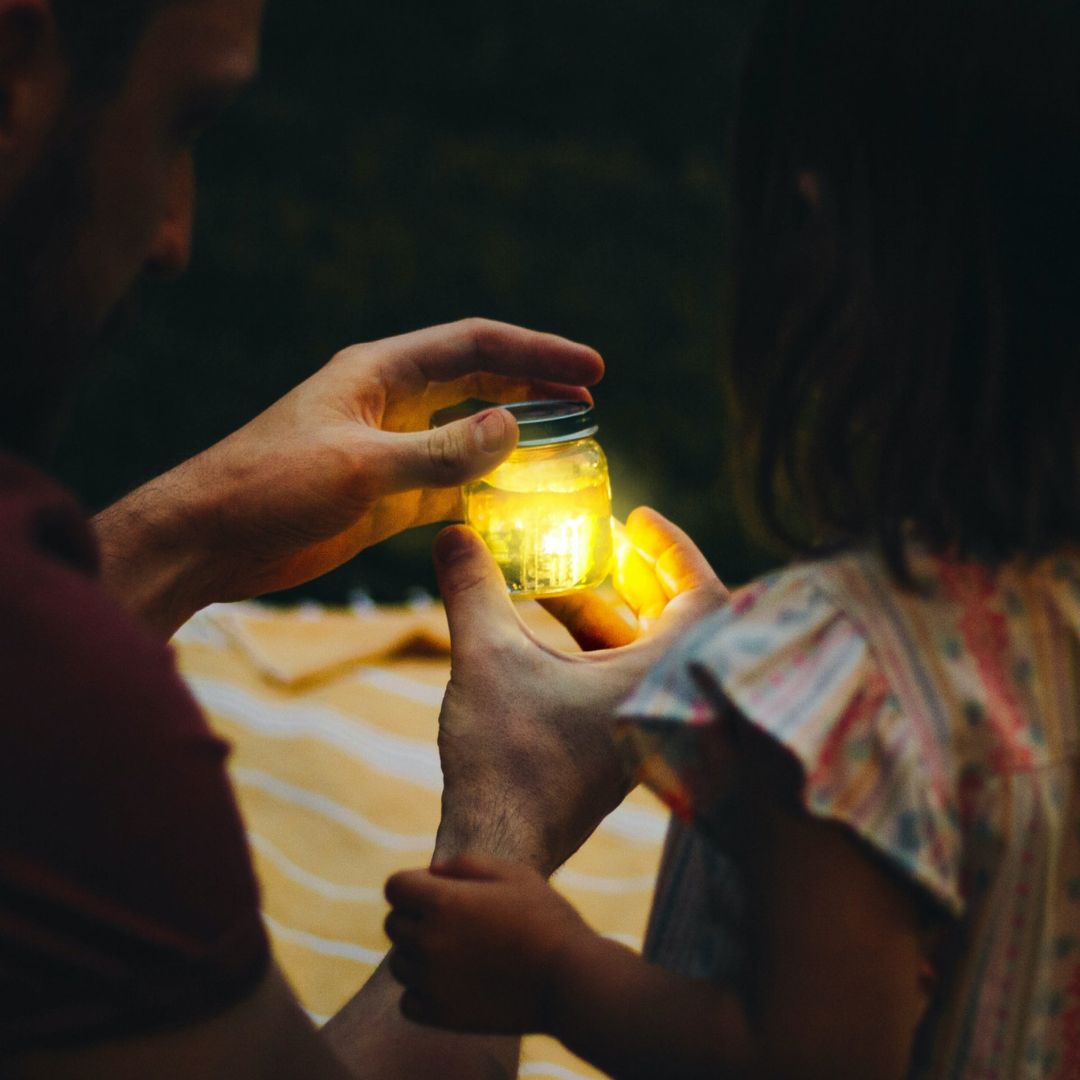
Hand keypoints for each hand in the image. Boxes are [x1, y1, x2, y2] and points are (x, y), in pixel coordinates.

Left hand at [94, 319, 602, 635]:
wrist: (210, 539)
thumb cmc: (269, 486)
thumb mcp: (359, 466)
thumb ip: (439, 451)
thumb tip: (511, 428)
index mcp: (381, 372)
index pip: (475, 346)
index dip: (536, 351)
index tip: (590, 368)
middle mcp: (391, 402)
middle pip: (479, 381)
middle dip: (535, 384)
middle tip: (591, 397)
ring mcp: (391, 448)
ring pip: (468, 432)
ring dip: (515, 434)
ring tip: (568, 441)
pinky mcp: (386, 494)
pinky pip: (452, 480)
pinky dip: (487, 484)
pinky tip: (519, 493)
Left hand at [384, 854, 592, 1034]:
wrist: (569, 979)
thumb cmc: (545, 918)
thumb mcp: (512, 873)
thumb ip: (466, 864)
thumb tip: (432, 873)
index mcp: (443, 901)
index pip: (395, 887)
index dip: (413, 884)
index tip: (437, 890)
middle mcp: (428, 941)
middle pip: (394, 924)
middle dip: (415, 916)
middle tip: (454, 922)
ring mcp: (432, 981)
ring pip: (400, 963)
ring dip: (418, 954)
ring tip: (458, 952)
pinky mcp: (441, 1015)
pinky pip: (409, 1000)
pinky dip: (423, 991)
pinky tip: (452, 982)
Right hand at [432, 507, 727, 875]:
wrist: (498, 848)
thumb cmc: (506, 759)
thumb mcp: (486, 657)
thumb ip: (473, 589)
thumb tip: (451, 532)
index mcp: (657, 681)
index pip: (702, 597)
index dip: (674, 550)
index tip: (638, 517)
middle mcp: (662, 704)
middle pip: (674, 620)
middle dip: (638, 573)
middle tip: (606, 538)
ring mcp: (640, 728)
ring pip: (641, 650)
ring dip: (607, 608)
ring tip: (562, 570)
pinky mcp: (616, 745)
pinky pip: (620, 677)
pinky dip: (594, 644)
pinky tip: (546, 620)